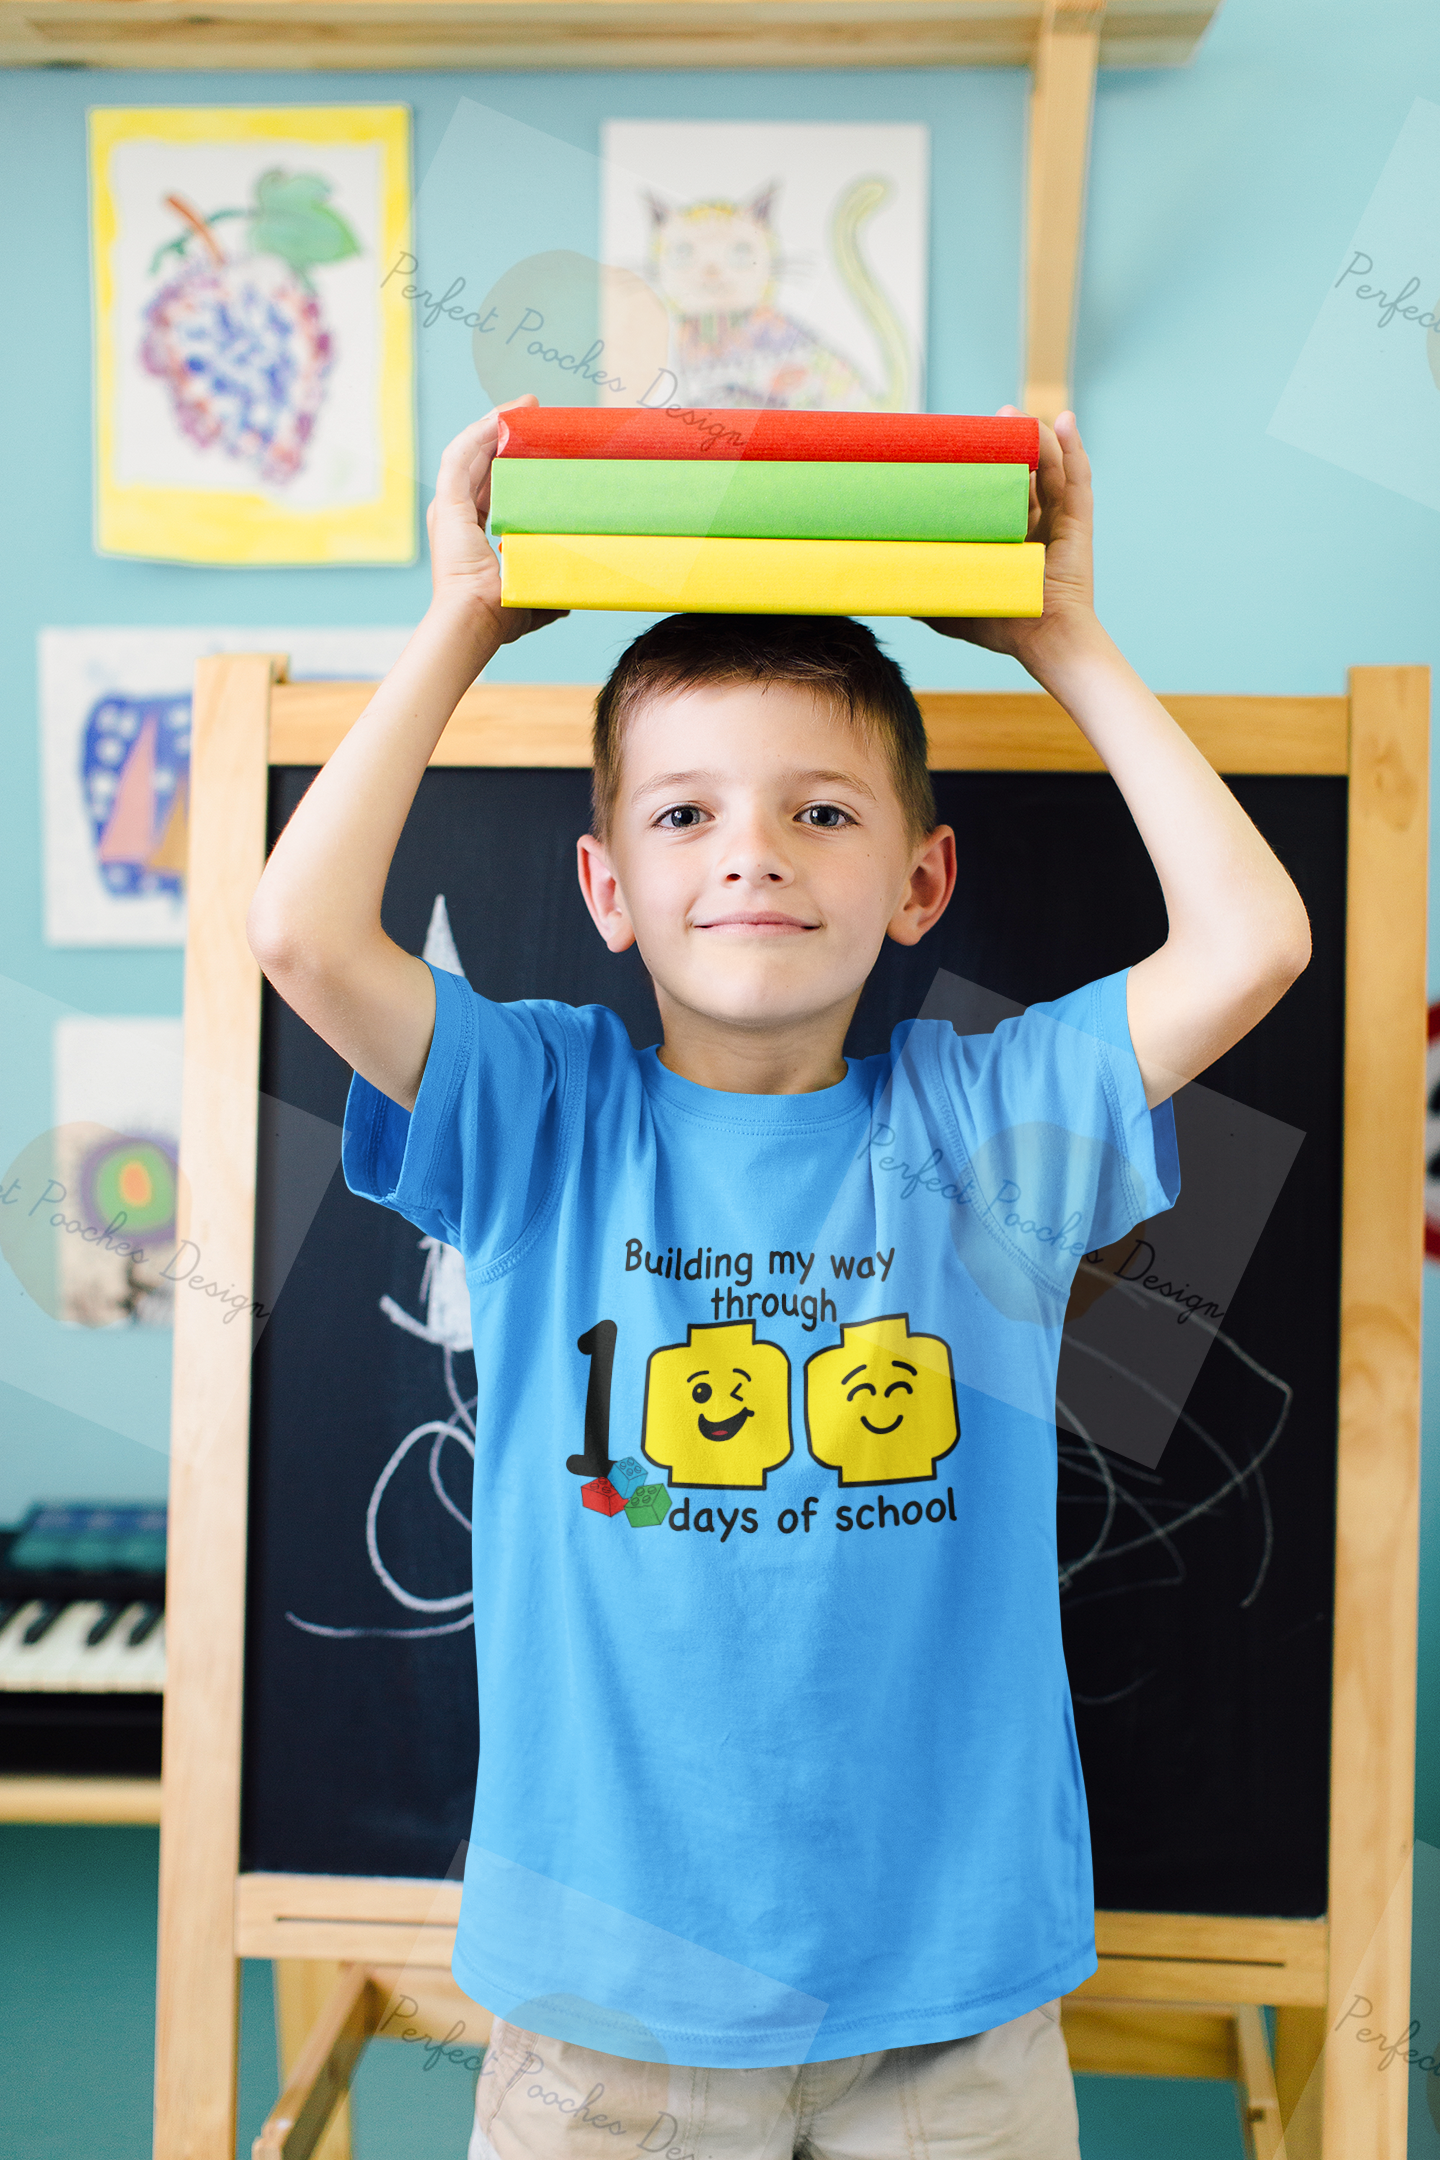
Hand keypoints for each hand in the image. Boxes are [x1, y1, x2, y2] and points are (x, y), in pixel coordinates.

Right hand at [426, 396, 568, 648]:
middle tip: (534, 414)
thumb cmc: (501, 616)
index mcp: (471, 536)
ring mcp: (449, 509)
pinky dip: (478, 434)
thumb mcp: (531, 591)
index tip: (537, 446)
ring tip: (521, 407)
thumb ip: (548, 588)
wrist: (477, 620)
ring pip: (470, 453)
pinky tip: (499, 417)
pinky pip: (461, 456)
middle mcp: (456, 518)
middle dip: (504, 435)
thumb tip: (570, 597)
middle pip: (481, 464)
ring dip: (493, 425)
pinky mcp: (447, 503)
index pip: (492, 488)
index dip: (511, 464)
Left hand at [918, 407, 1096, 676]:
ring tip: (1018, 415)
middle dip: (1011, 440)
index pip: (997, 489)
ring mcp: (1060, 519)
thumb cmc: (1002, 624)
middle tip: (993, 420)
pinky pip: (1078, 479)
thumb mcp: (954, 606)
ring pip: (1050, 466)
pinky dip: (1073, 448)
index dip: (985, 464)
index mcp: (1010, 535)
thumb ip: (928, 594)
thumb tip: (887, 590)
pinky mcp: (1079, 521)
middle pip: (1026, 470)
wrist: (1043, 640)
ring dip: (1037, 436)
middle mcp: (1037, 522)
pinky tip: (1064, 422)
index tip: (964, 442)